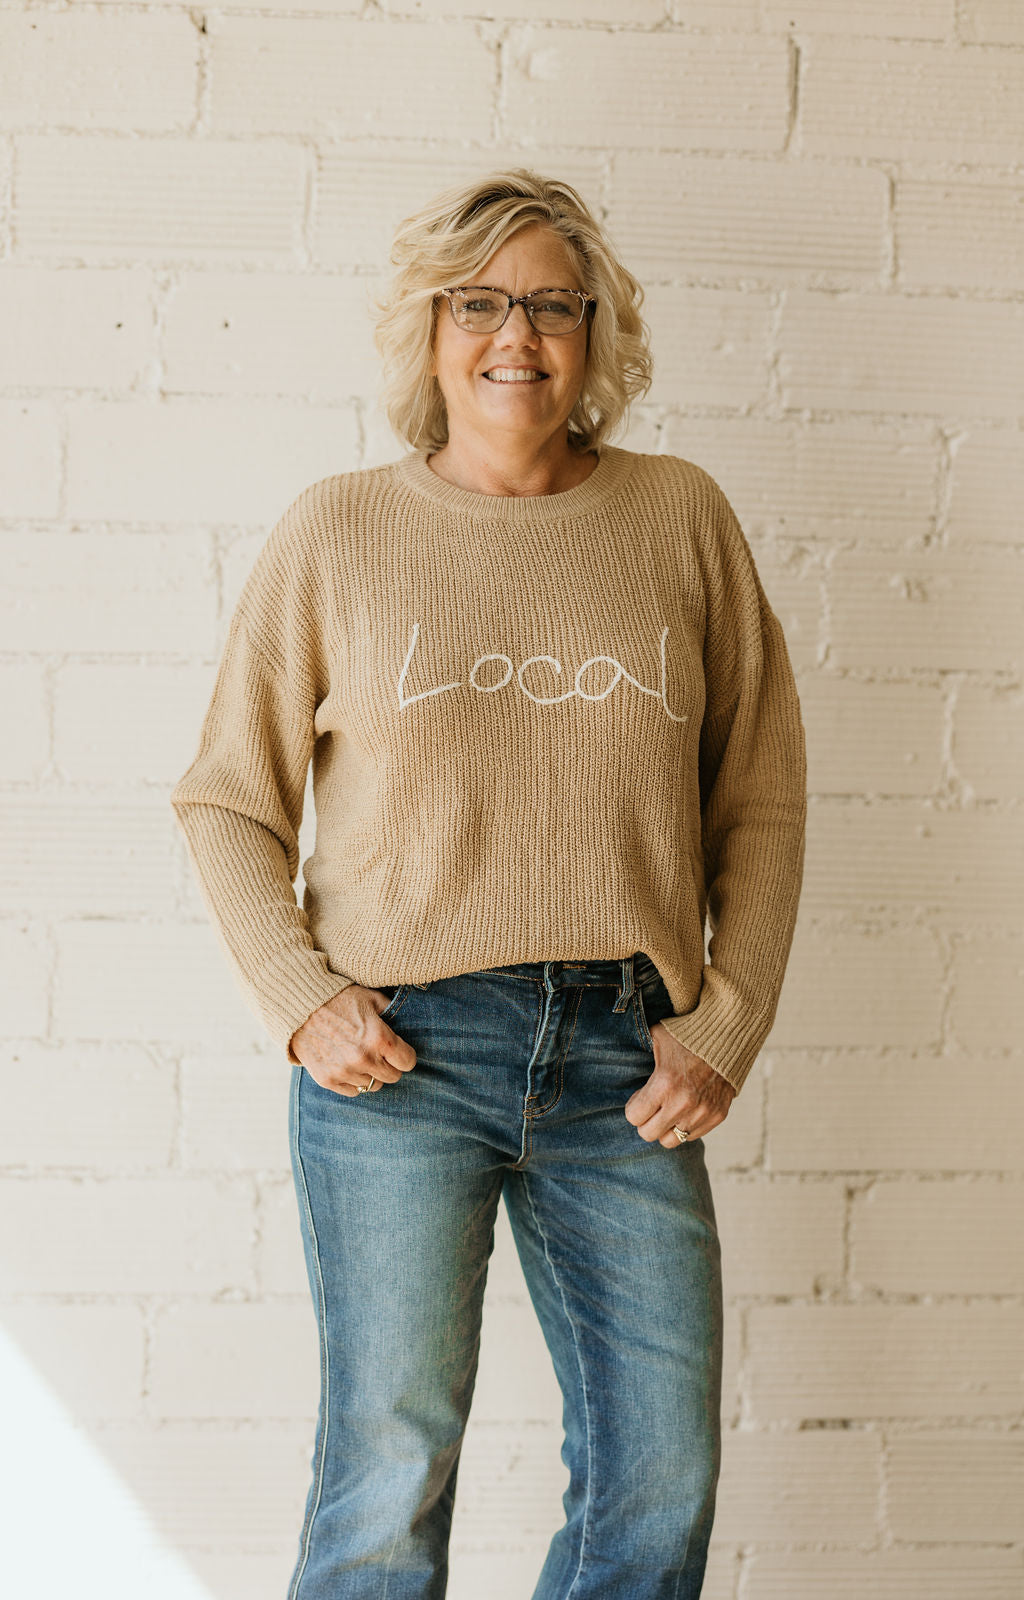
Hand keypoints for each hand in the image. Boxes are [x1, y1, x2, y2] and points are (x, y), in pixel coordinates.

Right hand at [288, 985, 417, 1097]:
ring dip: (370, 1074)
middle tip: (378, 1053)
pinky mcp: (328, 1080)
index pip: (408, 1062)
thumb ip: (393, 1012)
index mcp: (379, 1038)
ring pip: (373, 1086)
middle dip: (389, 1065)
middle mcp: (363, 1058)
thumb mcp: (371, 997)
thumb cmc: (339, 998)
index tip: (398, 1051)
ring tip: (359, 1056)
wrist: (300, 1006)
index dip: (405, 1055)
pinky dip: (353, 1081)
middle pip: (393, 1077)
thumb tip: (409, 1021)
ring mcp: (345, 1071)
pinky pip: (353, 1091)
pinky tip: (346, 1064)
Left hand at [624, 1024, 735, 1145]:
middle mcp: (682, 1104)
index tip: (640, 1098)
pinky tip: (686, 1109)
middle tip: (652, 1107)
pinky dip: (686, 1126)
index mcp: (664, 1084)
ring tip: (669, 1110)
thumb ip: (639, 1054)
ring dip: (665, 1127)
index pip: (633, 1117)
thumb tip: (615, 1054)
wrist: (728, 1036)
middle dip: (645, 1121)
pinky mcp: (717, 1116)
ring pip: (670, 1141)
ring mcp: (702, 1113)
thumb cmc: (687, 1036)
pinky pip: (692, 1136)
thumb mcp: (657, 1038)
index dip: (633, 1108)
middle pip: (648, 1134)